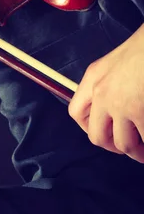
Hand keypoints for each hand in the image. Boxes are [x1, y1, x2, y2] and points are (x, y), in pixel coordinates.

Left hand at [69, 24, 143, 162]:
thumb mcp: (118, 59)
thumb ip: (110, 81)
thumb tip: (116, 104)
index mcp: (94, 78)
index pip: (76, 112)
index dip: (88, 127)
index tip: (104, 132)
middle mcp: (102, 94)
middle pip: (97, 137)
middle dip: (114, 147)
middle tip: (129, 149)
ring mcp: (122, 105)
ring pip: (124, 143)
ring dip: (136, 152)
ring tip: (143, 154)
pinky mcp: (140, 111)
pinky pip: (143, 137)